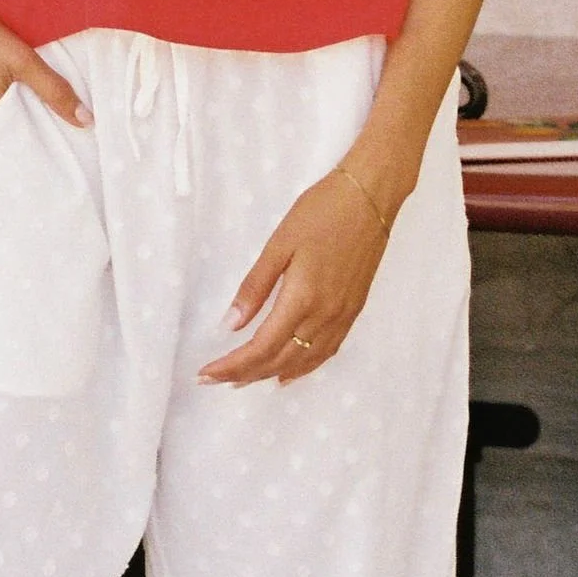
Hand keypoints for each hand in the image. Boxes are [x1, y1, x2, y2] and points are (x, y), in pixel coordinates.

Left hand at [199, 165, 394, 387]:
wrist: (371, 196)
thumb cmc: (322, 211)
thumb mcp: (279, 243)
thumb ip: (255, 286)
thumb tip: (230, 325)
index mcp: (303, 298)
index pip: (261, 347)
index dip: (232, 365)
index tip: (205, 374)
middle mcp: (325, 315)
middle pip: (280, 360)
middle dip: (245, 374)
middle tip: (215, 380)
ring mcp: (343, 316)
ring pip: (304, 362)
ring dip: (271, 375)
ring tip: (243, 380)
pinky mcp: (354, 310)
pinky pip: (325, 352)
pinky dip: (303, 368)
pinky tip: (288, 373)